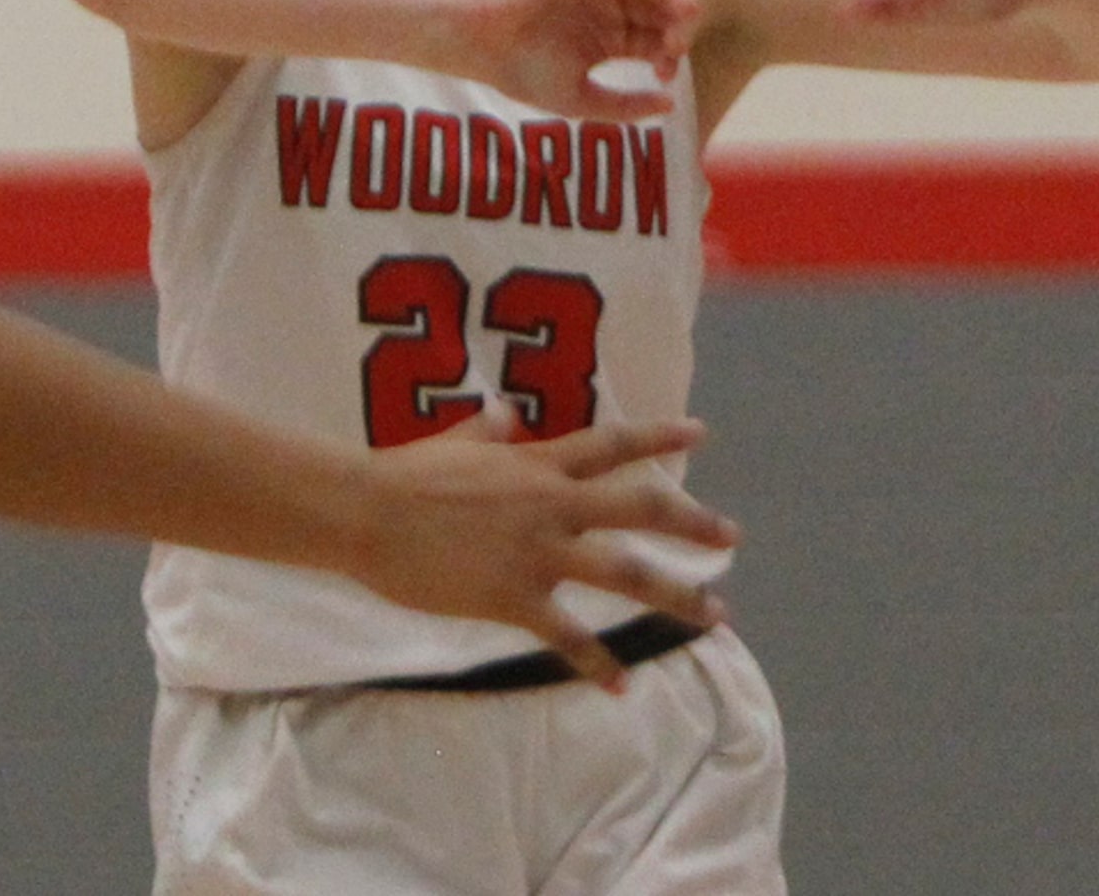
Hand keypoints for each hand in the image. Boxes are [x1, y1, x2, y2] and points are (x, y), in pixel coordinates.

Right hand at [349, 407, 738, 689]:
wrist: (365, 512)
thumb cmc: (401, 475)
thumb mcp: (450, 442)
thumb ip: (483, 431)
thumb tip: (499, 413)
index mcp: (536, 464)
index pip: (612, 443)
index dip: (660, 435)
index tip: (702, 431)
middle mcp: (550, 503)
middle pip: (640, 508)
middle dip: (693, 523)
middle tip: (732, 537)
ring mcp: (536, 551)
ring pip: (625, 572)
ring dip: (677, 595)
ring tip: (714, 615)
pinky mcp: (514, 597)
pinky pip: (568, 636)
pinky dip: (598, 663)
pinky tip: (622, 685)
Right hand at [443, 0, 698, 118]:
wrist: (477, 41)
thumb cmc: (521, 73)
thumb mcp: (578, 98)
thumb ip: (624, 105)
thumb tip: (671, 105)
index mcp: (610, 42)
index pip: (656, 43)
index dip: (669, 57)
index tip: (664, 74)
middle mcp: (608, 10)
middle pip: (658, 11)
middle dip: (676, 24)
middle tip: (679, 40)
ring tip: (681, 10)